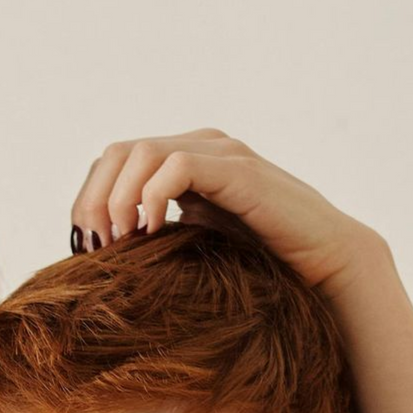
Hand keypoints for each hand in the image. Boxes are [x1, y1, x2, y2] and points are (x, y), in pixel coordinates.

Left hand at [70, 129, 386, 299]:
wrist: (324, 266)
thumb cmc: (260, 263)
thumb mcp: (192, 244)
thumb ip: (156, 233)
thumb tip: (103, 253)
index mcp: (183, 159)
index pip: (112, 161)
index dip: (88, 200)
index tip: (87, 248)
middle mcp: (199, 146)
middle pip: (116, 152)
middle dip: (95, 200)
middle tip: (96, 247)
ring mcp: (220, 153)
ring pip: (140, 153)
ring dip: (118, 199)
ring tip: (120, 242)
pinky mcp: (238, 170)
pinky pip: (176, 166)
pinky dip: (152, 197)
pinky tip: (151, 232)